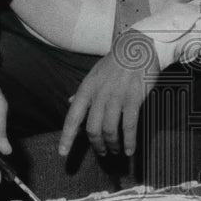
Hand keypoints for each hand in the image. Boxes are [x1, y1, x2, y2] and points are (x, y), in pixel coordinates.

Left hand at [59, 32, 159, 158]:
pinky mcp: (134, 99)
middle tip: (102, 152)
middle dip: (97, 145)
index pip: (72, 117)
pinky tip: (129, 150)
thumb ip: (82, 91)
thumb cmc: (114, 63)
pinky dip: (129, 142)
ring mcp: (117, 97)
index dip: (67, 137)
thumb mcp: (93, 74)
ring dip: (112, 145)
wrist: (137, 47)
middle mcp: (99, 95)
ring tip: (115, 150)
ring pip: (109, 130)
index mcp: (86, 89)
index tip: (63, 153)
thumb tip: (69, 102)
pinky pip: (129, 126)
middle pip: (92, 129)